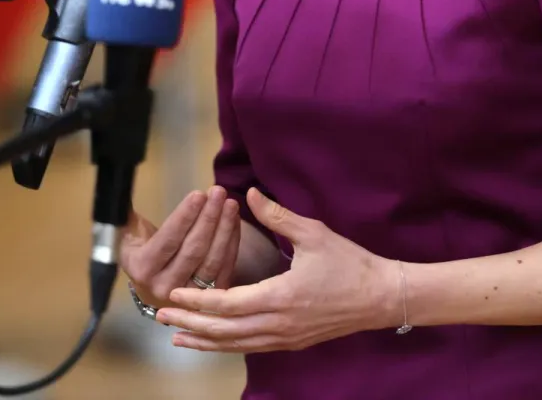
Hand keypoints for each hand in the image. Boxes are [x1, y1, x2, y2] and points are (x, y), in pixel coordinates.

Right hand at [122, 186, 241, 310]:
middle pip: (193, 250)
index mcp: (142, 269)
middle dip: (208, 218)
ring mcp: (189, 297)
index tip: (198, 194)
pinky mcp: (209, 299)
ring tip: (230, 204)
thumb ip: (126, 213)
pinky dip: (231, 243)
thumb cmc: (141, 254)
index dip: (184, 217)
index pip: (167, 241)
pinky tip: (234, 221)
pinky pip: (224, 268)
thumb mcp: (128, 235)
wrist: (152, 288)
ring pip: (212, 261)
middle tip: (219, 192)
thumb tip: (118, 185)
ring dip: (224, 229)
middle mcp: (164, 287)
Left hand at [155, 187, 399, 352]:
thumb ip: (278, 216)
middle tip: (160, 318)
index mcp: (280, 297)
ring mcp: (286, 337)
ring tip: (178, 338)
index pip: (226, 304)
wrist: (382, 296)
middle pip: (224, 331)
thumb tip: (251, 194)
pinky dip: (228, 345)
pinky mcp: (293, 342)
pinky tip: (215, 341)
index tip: (172, 296)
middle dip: (190, 325)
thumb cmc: (350, 263)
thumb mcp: (314, 233)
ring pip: (236, 345)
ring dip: (205, 341)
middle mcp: (279, 324)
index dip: (196, 302)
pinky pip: (251, 347)